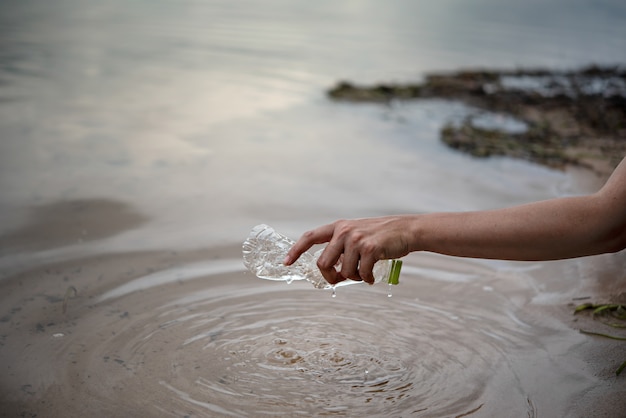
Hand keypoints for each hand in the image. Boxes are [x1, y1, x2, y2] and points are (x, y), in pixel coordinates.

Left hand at [284, 216, 412, 284]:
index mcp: (339, 227)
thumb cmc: (381, 236)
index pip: (310, 237)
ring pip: (344, 271)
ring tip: (364, 273)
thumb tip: (333, 272)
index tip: (286, 262)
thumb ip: (342, 247)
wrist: (406, 230)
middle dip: (331, 277)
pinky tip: (372, 277)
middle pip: (323, 263)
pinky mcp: (370, 249)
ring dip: (354, 278)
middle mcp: (345, 231)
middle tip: (342, 279)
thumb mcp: (357, 233)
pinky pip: (361, 274)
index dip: (296, 250)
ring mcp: (357, 239)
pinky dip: (367, 279)